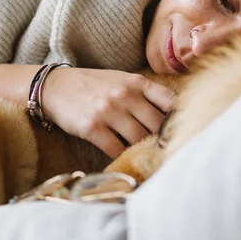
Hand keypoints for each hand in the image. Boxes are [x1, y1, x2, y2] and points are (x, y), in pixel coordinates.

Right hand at [41, 68, 175, 158]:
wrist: (55, 86)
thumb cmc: (91, 85)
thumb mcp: (119, 80)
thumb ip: (144, 94)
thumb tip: (171, 117)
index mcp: (135, 83)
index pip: (171, 102)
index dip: (182, 119)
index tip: (185, 132)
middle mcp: (124, 95)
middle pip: (157, 125)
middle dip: (163, 141)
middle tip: (168, 153)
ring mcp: (108, 112)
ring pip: (139, 139)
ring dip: (144, 151)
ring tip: (148, 158)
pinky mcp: (92, 128)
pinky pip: (117, 149)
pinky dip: (123, 157)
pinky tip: (125, 159)